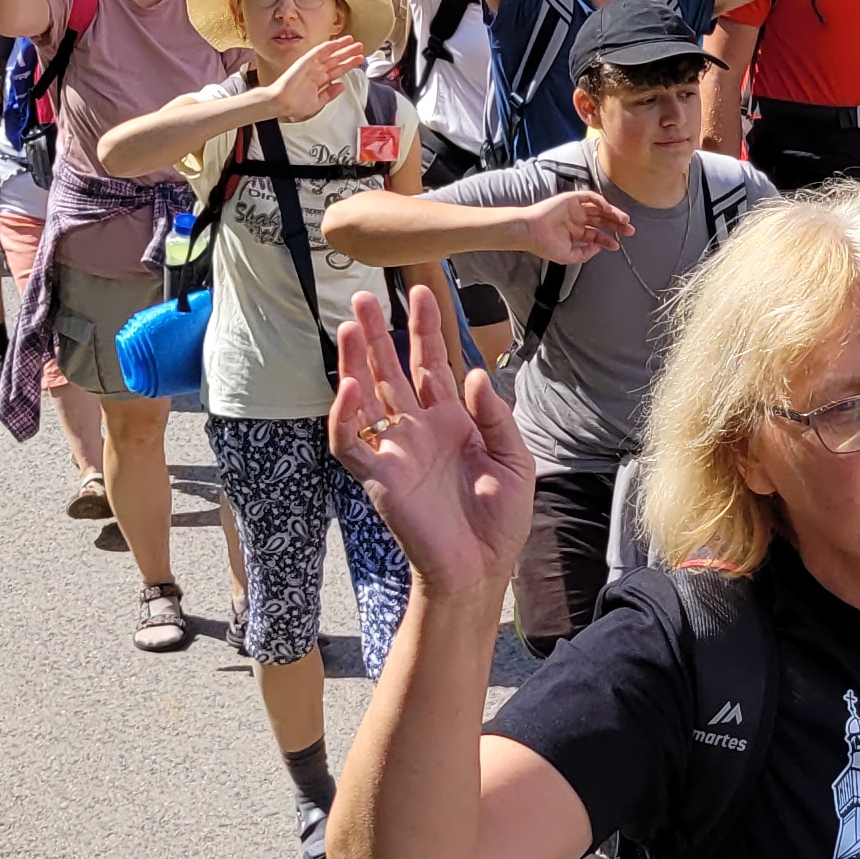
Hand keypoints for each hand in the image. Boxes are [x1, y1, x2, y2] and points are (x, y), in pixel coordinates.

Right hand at [257, 33, 366, 121]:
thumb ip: (330, 94)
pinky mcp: (304, 62)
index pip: (337, 70)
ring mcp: (311, 66)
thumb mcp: (317, 102)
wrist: (281, 104)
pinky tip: (337, 42)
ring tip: (353, 42)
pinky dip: (328, 46)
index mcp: (318, 80)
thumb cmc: (294, 104)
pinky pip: (318, 52)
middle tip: (360, 47)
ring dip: (341, 47)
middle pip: (336, 60)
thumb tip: (341, 86)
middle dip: (348, 53)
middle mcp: (316, 71)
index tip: (359, 60)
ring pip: (329, 54)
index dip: (348, 64)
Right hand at [328, 294, 533, 602]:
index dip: (426, 328)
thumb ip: (495, 415)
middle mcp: (418, 428)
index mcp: (451, 419)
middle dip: (378, 333)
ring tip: (349, 327)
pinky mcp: (379, 477)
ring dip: (355, 362)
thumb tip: (470, 374)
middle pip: (390, 370)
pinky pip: (351, 442)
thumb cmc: (500, 518)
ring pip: (365, 397)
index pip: (431, 363)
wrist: (482, 567)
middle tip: (363, 295)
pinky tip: (348, 387)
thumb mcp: (514, 458)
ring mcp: (396, 450)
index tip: (423, 291)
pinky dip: (344, 416)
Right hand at [515, 185, 635, 261]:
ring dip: (613, 214)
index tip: (617, 245)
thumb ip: (585, 254)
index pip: (596, 235)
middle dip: (616, 225)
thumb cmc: (544, 245)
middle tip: (630, 230)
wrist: (530, 232)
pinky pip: (590, 197)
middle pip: (601, 221)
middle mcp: (577, 220)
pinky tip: (610, 210)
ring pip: (599, 209)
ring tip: (625, 221)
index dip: (607, 239)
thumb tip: (599, 248)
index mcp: (575, 232)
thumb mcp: (568, 256)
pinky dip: (601, 202)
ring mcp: (575, 209)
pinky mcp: (572, 199)